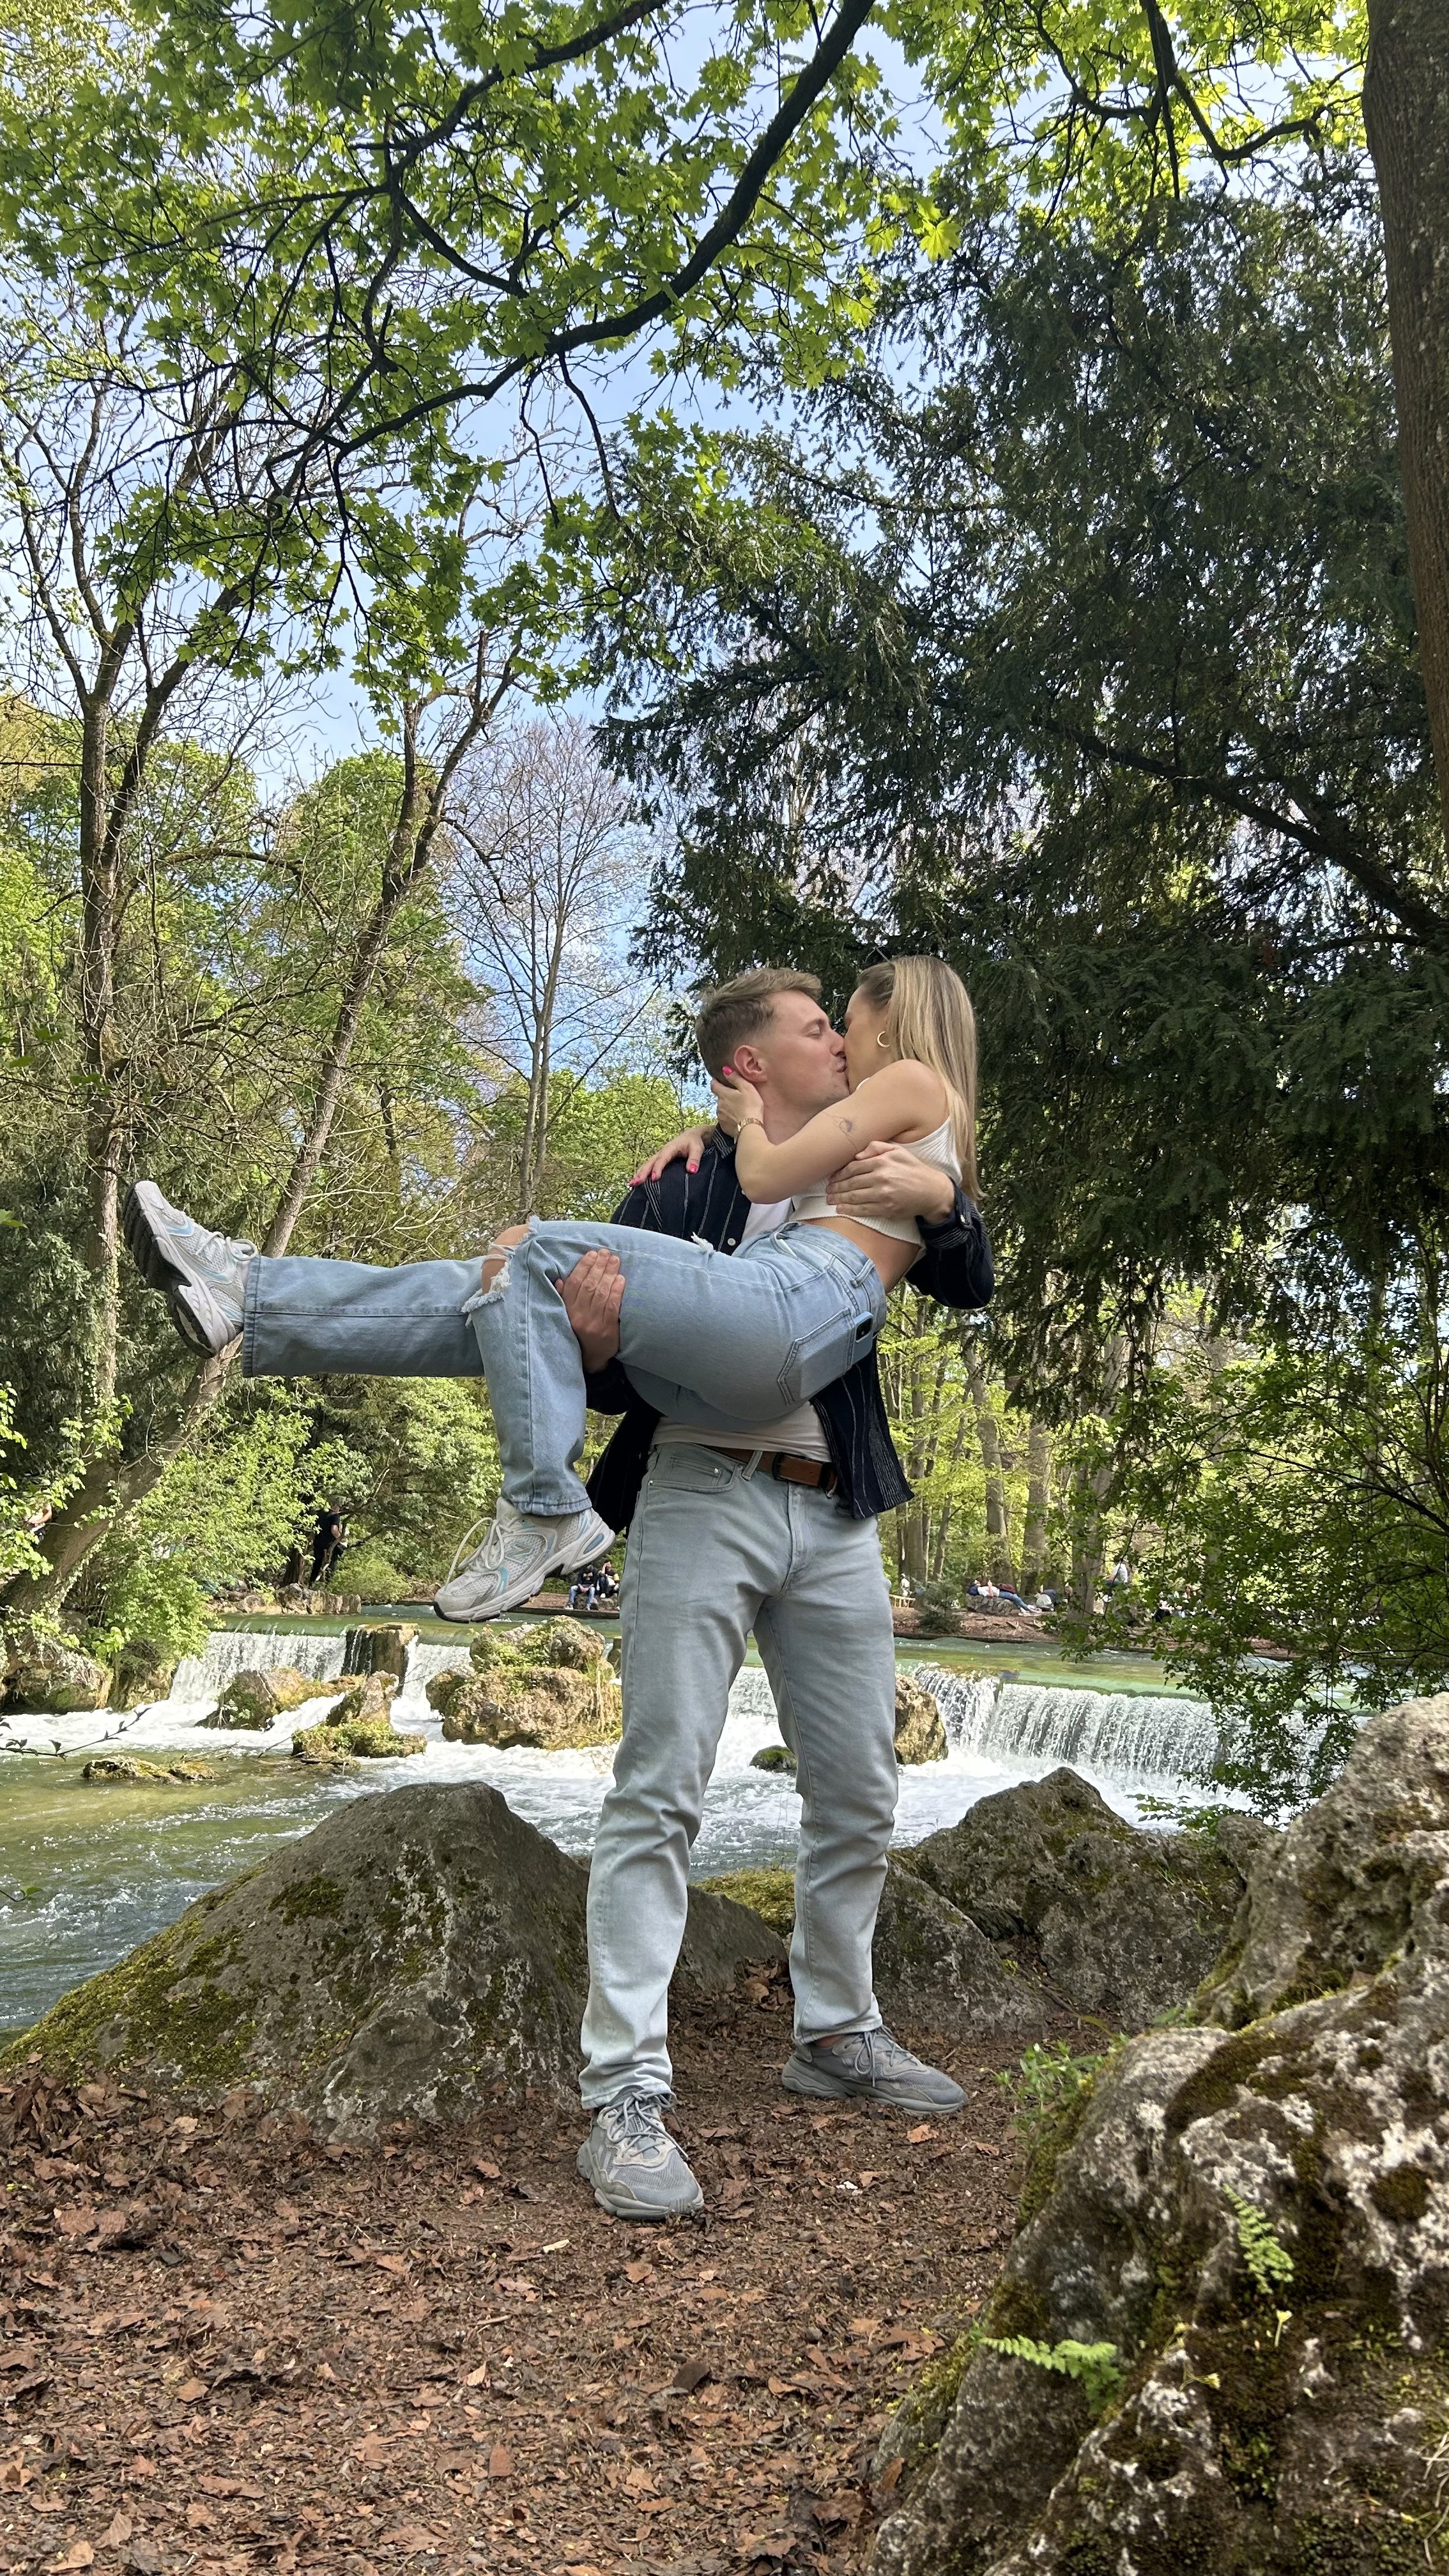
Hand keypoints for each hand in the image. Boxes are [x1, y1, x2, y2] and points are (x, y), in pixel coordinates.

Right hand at [558, 1248, 624, 1371]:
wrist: (590, 1359)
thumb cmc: (578, 1332)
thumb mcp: (566, 1316)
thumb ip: (563, 1298)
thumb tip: (560, 1279)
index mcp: (567, 1310)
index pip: (574, 1283)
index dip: (583, 1266)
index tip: (592, 1254)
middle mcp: (578, 1316)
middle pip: (589, 1285)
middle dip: (598, 1266)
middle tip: (606, 1253)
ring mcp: (593, 1323)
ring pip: (601, 1293)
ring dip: (609, 1274)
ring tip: (615, 1261)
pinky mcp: (607, 1330)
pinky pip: (612, 1306)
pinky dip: (617, 1291)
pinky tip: (621, 1279)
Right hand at [631, 1126, 710, 1182]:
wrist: (692, 1136)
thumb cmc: (694, 1142)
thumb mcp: (697, 1149)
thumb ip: (694, 1159)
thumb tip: (691, 1171)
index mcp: (670, 1148)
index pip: (662, 1159)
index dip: (657, 1169)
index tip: (654, 1179)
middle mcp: (662, 1152)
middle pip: (650, 1162)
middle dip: (642, 1173)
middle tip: (635, 1183)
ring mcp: (659, 1155)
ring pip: (647, 1164)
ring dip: (639, 1173)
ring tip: (632, 1184)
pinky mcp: (659, 1159)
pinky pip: (649, 1166)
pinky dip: (642, 1173)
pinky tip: (637, 1181)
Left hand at [710, 1067, 764, 1136]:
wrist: (750, 1128)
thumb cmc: (751, 1106)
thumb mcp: (746, 1088)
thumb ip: (735, 1078)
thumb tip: (725, 1069)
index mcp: (723, 1094)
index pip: (714, 1085)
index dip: (715, 1081)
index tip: (718, 1080)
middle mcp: (719, 1105)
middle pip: (719, 1097)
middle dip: (725, 1096)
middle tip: (735, 1097)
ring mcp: (720, 1116)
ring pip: (721, 1108)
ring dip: (727, 1107)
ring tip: (738, 1109)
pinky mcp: (723, 1126)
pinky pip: (724, 1119)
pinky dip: (729, 1117)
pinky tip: (737, 1119)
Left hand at [827, 1137, 955, 1224]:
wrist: (931, 1191)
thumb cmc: (913, 1169)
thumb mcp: (898, 1151)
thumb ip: (876, 1147)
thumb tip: (857, 1155)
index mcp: (882, 1162)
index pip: (853, 1167)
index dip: (840, 1174)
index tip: (832, 1178)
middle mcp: (881, 1178)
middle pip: (851, 1183)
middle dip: (836, 1187)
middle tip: (827, 1190)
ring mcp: (883, 1195)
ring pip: (854, 1197)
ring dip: (839, 1198)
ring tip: (830, 1199)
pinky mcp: (886, 1209)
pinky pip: (863, 1210)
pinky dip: (849, 1210)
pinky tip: (841, 1209)